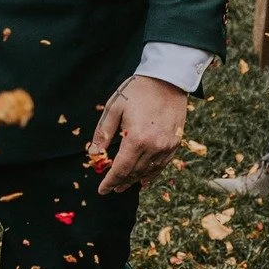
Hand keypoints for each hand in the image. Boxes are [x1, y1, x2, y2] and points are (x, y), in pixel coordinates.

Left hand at [89, 75, 187, 193]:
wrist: (168, 78)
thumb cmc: (137, 91)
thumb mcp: (114, 107)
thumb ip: (103, 133)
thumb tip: (93, 154)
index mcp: (136, 138)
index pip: (121, 168)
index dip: (110, 181)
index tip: (102, 190)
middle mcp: (154, 146)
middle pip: (134, 172)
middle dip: (121, 182)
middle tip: (111, 189)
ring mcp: (166, 146)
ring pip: (148, 171)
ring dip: (135, 180)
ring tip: (124, 186)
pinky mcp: (175, 143)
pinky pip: (162, 165)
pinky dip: (152, 175)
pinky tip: (144, 181)